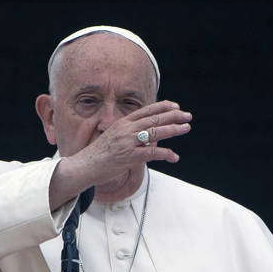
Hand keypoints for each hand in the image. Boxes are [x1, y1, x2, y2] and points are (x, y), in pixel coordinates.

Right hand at [50, 100, 192, 206]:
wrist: (85, 165)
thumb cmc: (101, 153)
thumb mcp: (114, 136)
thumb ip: (130, 132)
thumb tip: (149, 134)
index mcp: (123, 123)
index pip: (146, 111)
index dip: (162, 107)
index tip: (176, 105)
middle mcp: (126, 129)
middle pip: (154, 119)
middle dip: (173, 116)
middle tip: (188, 115)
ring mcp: (127, 142)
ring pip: (155, 132)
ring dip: (173, 130)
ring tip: (186, 128)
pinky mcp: (129, 156)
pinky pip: (151, 153)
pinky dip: (165, 154)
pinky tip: (174, 156)